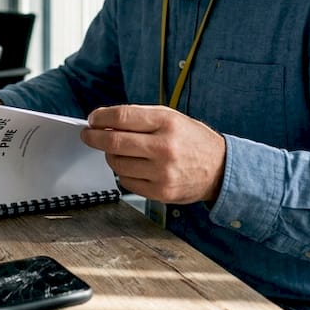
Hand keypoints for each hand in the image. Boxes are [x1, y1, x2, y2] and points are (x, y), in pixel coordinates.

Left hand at [82, 104, 226, 203]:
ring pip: (117, 164)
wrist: (221, 169)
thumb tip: (105, 122)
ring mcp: (162, 172)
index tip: (92, 119)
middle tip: (88, 135)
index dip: (101, 118)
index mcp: (167, 123)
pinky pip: (127, 182)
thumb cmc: (192, 140)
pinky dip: (123, 173)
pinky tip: (133, 166)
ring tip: (118, 151)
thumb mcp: (172, 118)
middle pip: (114, 142)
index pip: (122, 117)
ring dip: (110, 156)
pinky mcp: (161, 192)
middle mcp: (164, 147)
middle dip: (94, 137)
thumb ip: (139, 118)